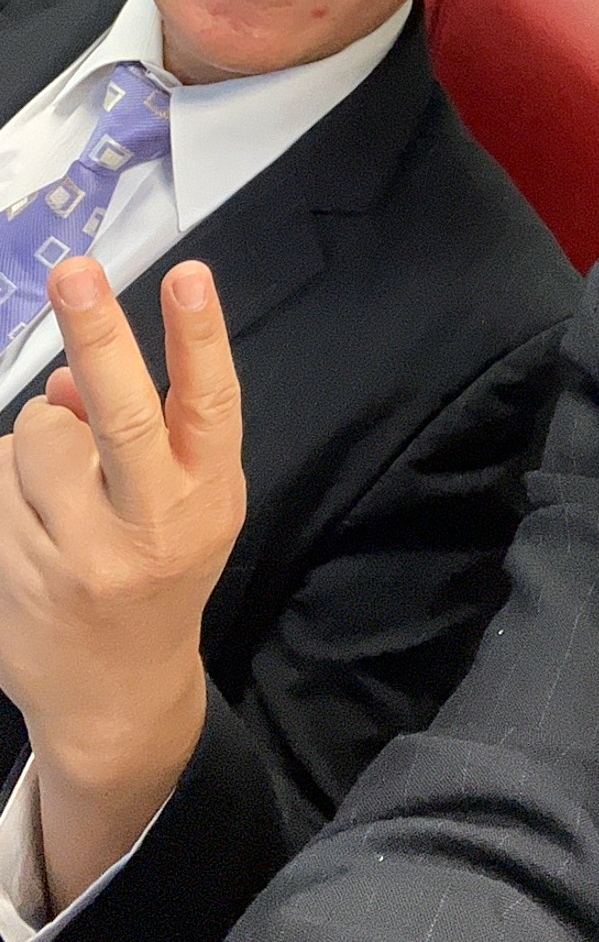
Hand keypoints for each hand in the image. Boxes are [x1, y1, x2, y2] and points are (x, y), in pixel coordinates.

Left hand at [0, 258, 244, 911]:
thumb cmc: (165, 568)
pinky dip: (7, 477)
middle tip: (74, 272)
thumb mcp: (194, 503)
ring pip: (35, 436)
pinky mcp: (9, 574)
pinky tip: (30, 516)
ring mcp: (72, 559)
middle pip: (117, 417)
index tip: (188, 274)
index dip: (199, 338)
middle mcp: (144, 530)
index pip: (208, 406)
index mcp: (204, 499)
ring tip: (62, 483)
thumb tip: (69, 378)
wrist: (116, 696)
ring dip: (40, 434)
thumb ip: (158, 431)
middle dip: (96, 335)